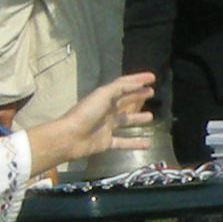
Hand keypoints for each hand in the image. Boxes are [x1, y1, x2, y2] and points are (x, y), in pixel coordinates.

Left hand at [22, 73, 158, 172]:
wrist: (70, 137)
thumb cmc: (86, 113)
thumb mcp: (103, 95)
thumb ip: (120, 88)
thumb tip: (138, 84)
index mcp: (104, 96)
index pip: (123, 84)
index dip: (137, 79)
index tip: (152, 77)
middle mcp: (106, 109)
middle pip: (125, 100)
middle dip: (138, 95)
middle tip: (151, 92)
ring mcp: (106, 126)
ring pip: (125, 120)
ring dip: (137, 118)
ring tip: (151, 116)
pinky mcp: (106, 141)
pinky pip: (124, 141)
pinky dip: (135, 143)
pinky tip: (148, 144)